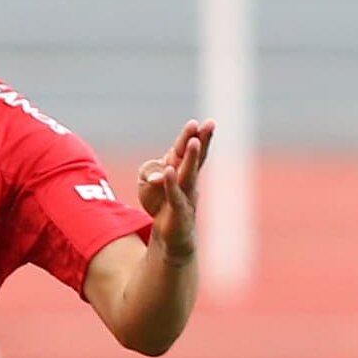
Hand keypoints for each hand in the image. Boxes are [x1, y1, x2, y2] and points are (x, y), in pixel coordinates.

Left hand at [138, 118, 213, 261]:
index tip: (198, 122)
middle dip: (201, 140)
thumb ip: (150, 170)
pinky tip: (169, 171)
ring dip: (192, 157)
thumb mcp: (147, 181)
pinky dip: (171, 183)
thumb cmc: (161, 203)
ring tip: (194, 141)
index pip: (186, 150)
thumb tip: (157, 172)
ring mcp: (186, 196)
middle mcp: (188, 181)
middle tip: (209, 123)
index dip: (192, 136)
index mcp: (181, 170)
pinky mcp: (178, 212)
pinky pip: (174, 195)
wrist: (170, 235)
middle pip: (195, 158)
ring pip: (189, 174)